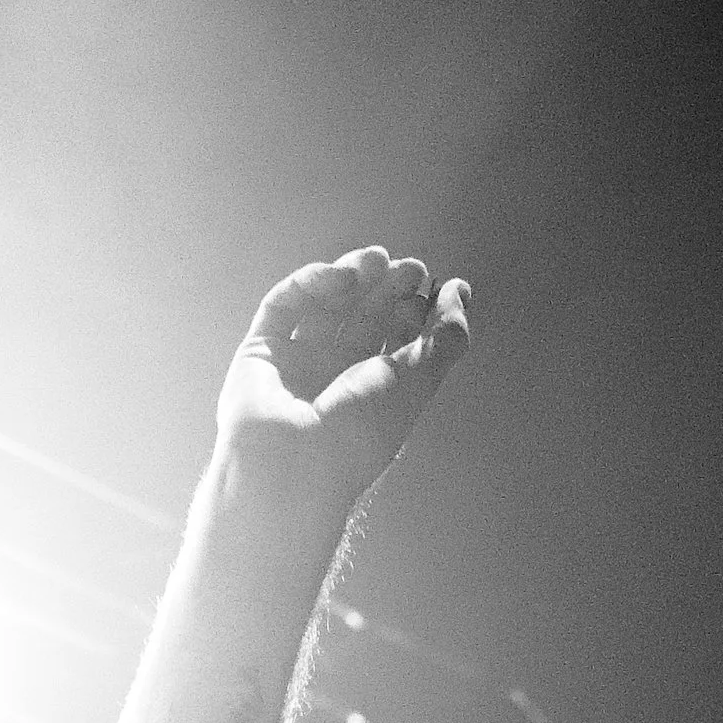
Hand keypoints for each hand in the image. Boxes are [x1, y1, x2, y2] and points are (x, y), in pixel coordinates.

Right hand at [214, 246, 472, 523]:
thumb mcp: (417, 381)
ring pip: (324, 307)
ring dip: (352, 277)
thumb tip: (462, 290)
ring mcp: (297, 365)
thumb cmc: (361, 432)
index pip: (396, 342)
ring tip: (377, 258)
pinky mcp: (260, 352)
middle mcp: (336, 380)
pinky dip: (311, 284)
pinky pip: (283, 306)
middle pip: (363, 320)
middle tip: (410, 267)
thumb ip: (447, 336)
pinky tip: (342, 275)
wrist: (294, 464)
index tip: (432, 285)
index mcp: (376, 397)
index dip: (415, 311)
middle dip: (388, 290)